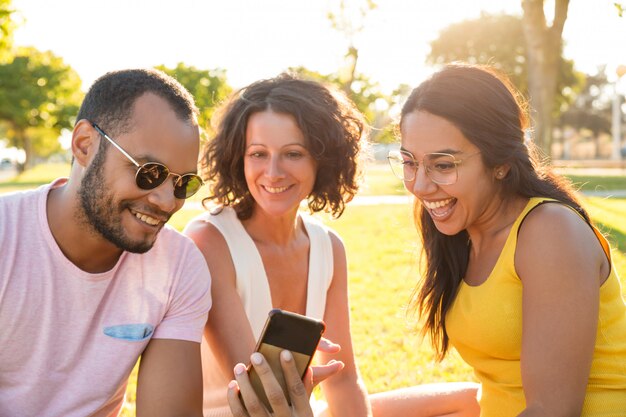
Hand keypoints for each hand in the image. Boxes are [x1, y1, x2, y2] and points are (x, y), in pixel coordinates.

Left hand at [227, 342, 343, 416]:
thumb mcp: (305, 412)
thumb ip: (305, 392)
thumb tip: (308, 368)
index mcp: (302, 414)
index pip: (297, 389)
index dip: (291, 371)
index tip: (284, 352)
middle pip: (275, 395)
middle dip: (265, 373)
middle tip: (255, 355)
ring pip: (254, 405)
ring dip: (245, 384)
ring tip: (239, 367)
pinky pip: (240, 415)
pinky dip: (234, 400)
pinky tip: (233, 385)